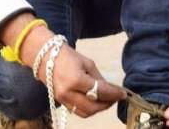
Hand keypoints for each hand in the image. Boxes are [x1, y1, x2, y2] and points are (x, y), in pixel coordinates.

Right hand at [0, 14, 126, 118]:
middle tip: (116, 98)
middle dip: (107, 104)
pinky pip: (77, 111)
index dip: (113, 94)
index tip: (123, 94)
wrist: (44, 56)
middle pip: (93, 107)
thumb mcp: (86, 62)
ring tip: (107, 100)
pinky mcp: (60, 102)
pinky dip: (88, 109)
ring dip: (98, 109)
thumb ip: (98, 77)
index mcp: (76, 80)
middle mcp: (68, 93)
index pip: (99, 91)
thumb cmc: (66, 55)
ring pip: (85, 113)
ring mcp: (62, 99)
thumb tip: (110, 89)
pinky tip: (95, 101)